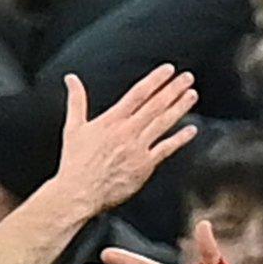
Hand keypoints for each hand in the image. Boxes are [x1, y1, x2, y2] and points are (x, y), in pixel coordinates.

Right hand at [55, 66, 198, 213]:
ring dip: (179, 108)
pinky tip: (191, 130)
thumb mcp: (73, 127)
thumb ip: (76, 100)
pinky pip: (166, 149)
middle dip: (173, 89)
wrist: (78, 193)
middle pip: (155, 105)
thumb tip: (71, 78)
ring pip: (163, 123)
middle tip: (187, 78)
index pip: (138, 94)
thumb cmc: (75, 163)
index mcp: (111, 120)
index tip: (168, 70)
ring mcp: (138, 149)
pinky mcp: (144, 166)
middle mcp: (128, 132)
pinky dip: (180, 139)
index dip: (156, 80)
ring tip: (191, 95)